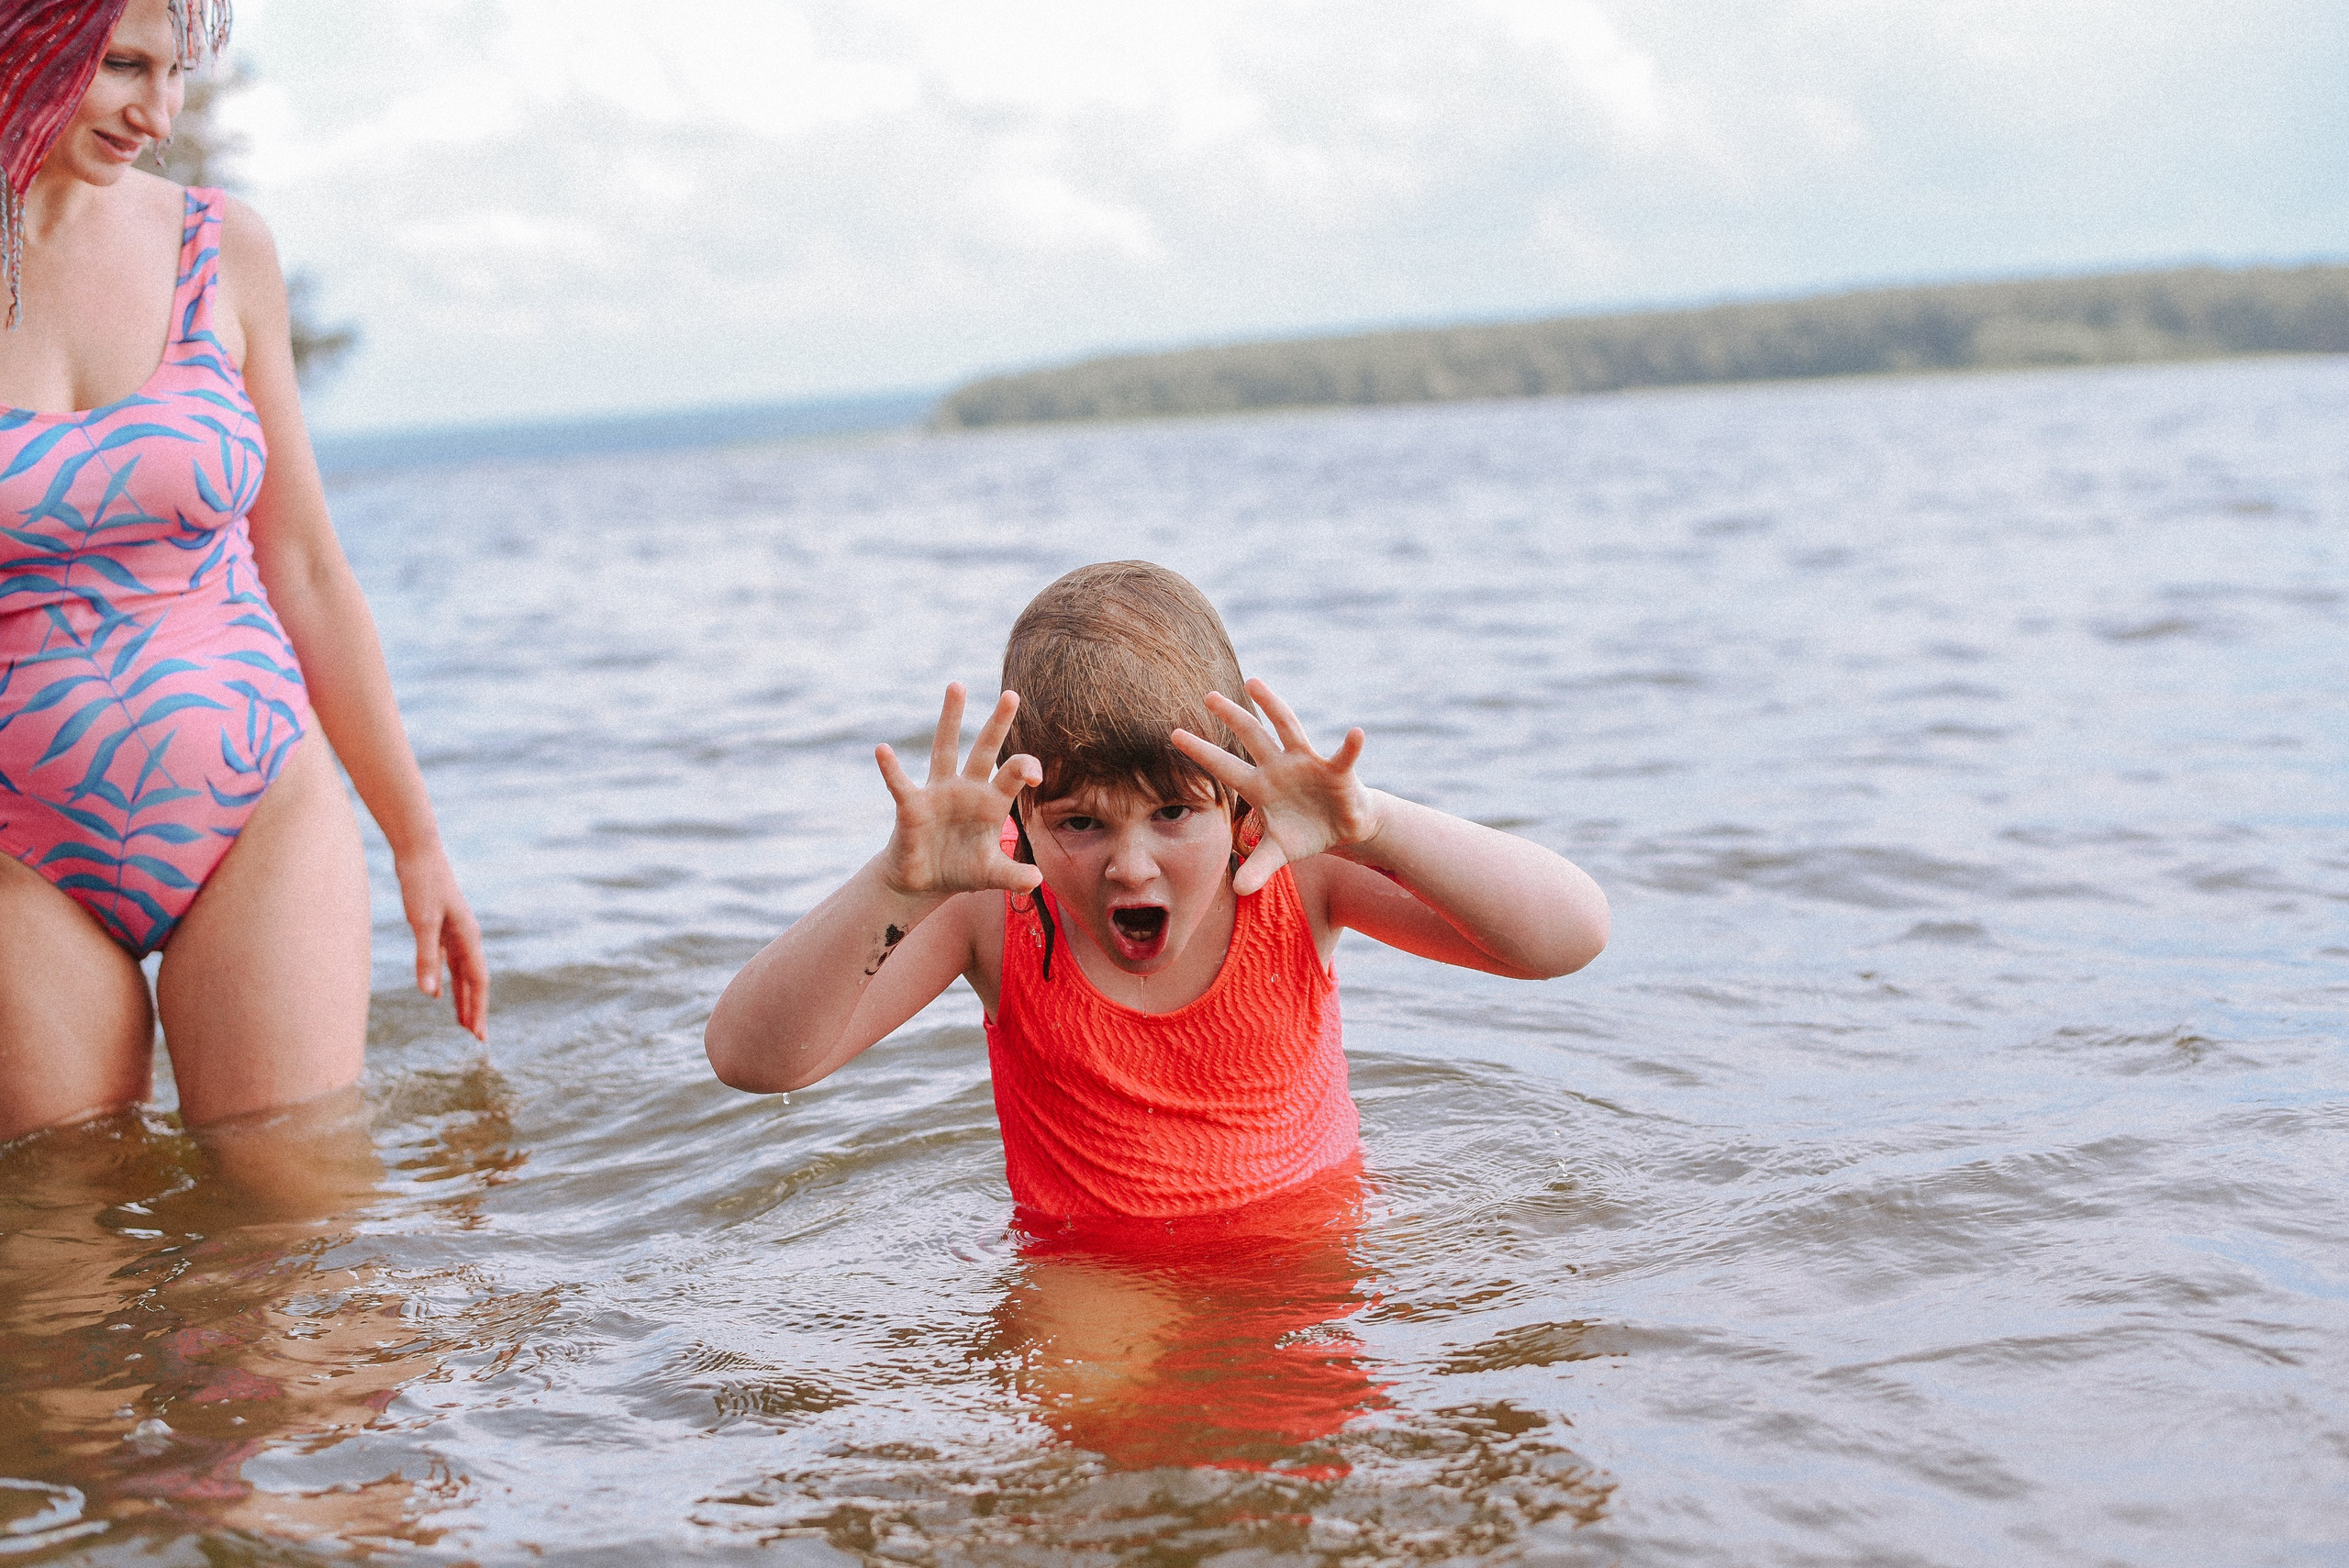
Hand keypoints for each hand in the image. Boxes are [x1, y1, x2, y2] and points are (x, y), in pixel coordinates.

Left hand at [395, 846, 487, 1040]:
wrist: (418, 851)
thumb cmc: (422, 884)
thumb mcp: (422, 922)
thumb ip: (426, 959)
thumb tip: (430, 997)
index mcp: (468, 937)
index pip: (478, 981)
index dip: (478, 1009)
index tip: (478, 1035)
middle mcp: (466, 937)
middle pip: (474, 981)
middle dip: (474, 1009)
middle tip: (476, 1037)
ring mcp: (454, 932)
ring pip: (461, 973)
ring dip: (462, 998)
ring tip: (461, 1022)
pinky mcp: (439, 927)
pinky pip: (446, 962)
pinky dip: (445, 980)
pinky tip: (438, 994)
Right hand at [875, 684, 1044, 898]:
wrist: (925, 882)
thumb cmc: (961, 870)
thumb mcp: (991, 875)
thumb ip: (1013, 876)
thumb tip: (1037, 879)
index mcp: (992, 801)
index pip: (1013, 774)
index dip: (1026, 768)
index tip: (1034, 775)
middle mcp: (968, 788)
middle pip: (985, 748)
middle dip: (998, 723)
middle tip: (1012, 694)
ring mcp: (939, 791)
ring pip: (946, 748)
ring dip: (951, 718)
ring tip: (957, 686)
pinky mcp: (912, 804)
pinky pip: (900, 783)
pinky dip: (891, 768)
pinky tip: (882, 750)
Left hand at [1172, 677, 1382, 895]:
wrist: (1344, 827)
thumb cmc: (1306, 833)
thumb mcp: (1279, 854)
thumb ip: (1258, 868)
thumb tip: (1238, 891)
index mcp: (1260, 787)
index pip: (1224, 767)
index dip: (1201, 753)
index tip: (1173, 734)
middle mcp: (1279, 767)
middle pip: (1251, 736)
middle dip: (1232, 716)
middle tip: (1208, 695)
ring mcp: (1307, 763)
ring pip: (1288, 728)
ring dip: (1273, 706)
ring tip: (1255, 684)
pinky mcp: (1336, 771)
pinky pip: (1343, 756)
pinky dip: (1351, 746)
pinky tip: (1355, 733)